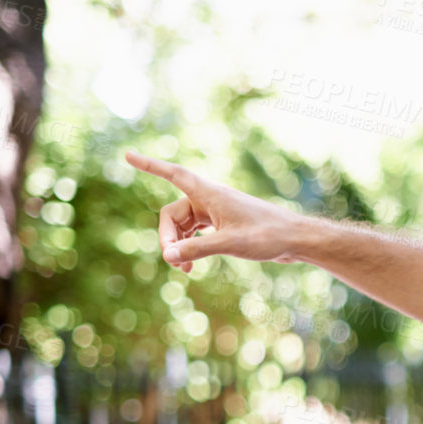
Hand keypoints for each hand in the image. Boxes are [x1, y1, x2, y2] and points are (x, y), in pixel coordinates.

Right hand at [125, 150, 307, 272]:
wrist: (295, 240)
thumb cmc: (267, 235)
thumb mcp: (229, 243)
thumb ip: (197, 249)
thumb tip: (167, 255)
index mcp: (209, 194)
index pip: (172, 174)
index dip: (149, 166)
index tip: (127, 155)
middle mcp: (210, 199)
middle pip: (172, 214)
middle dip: (168, 237)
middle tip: (174, 261)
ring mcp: (216, 212)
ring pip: (183, 226)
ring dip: (179, 245)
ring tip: (183, 268)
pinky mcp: (224, 225)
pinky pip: (196, 233)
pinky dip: (191, 247)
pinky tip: (191, 265)